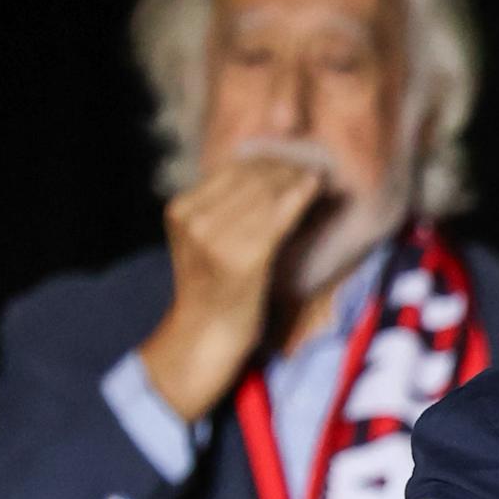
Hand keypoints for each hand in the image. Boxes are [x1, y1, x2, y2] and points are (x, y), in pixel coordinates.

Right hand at [137, 152, 328, 421]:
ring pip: (267, 192)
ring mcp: (215, 238)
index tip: (293, 158)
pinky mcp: (243, 258)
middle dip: (285, 167)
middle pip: (250, 178)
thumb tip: (268, 170)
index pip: (230, 171)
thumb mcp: (204, 241)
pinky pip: (280, 216)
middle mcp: (193, 219)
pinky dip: (302, 196)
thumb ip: (223, 208)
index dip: (267, 161)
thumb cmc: (215, 291)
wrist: (204, 340)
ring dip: (297, 178)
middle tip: (313, 162)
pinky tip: (318, 187)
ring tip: (318, 174)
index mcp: (180, 209)